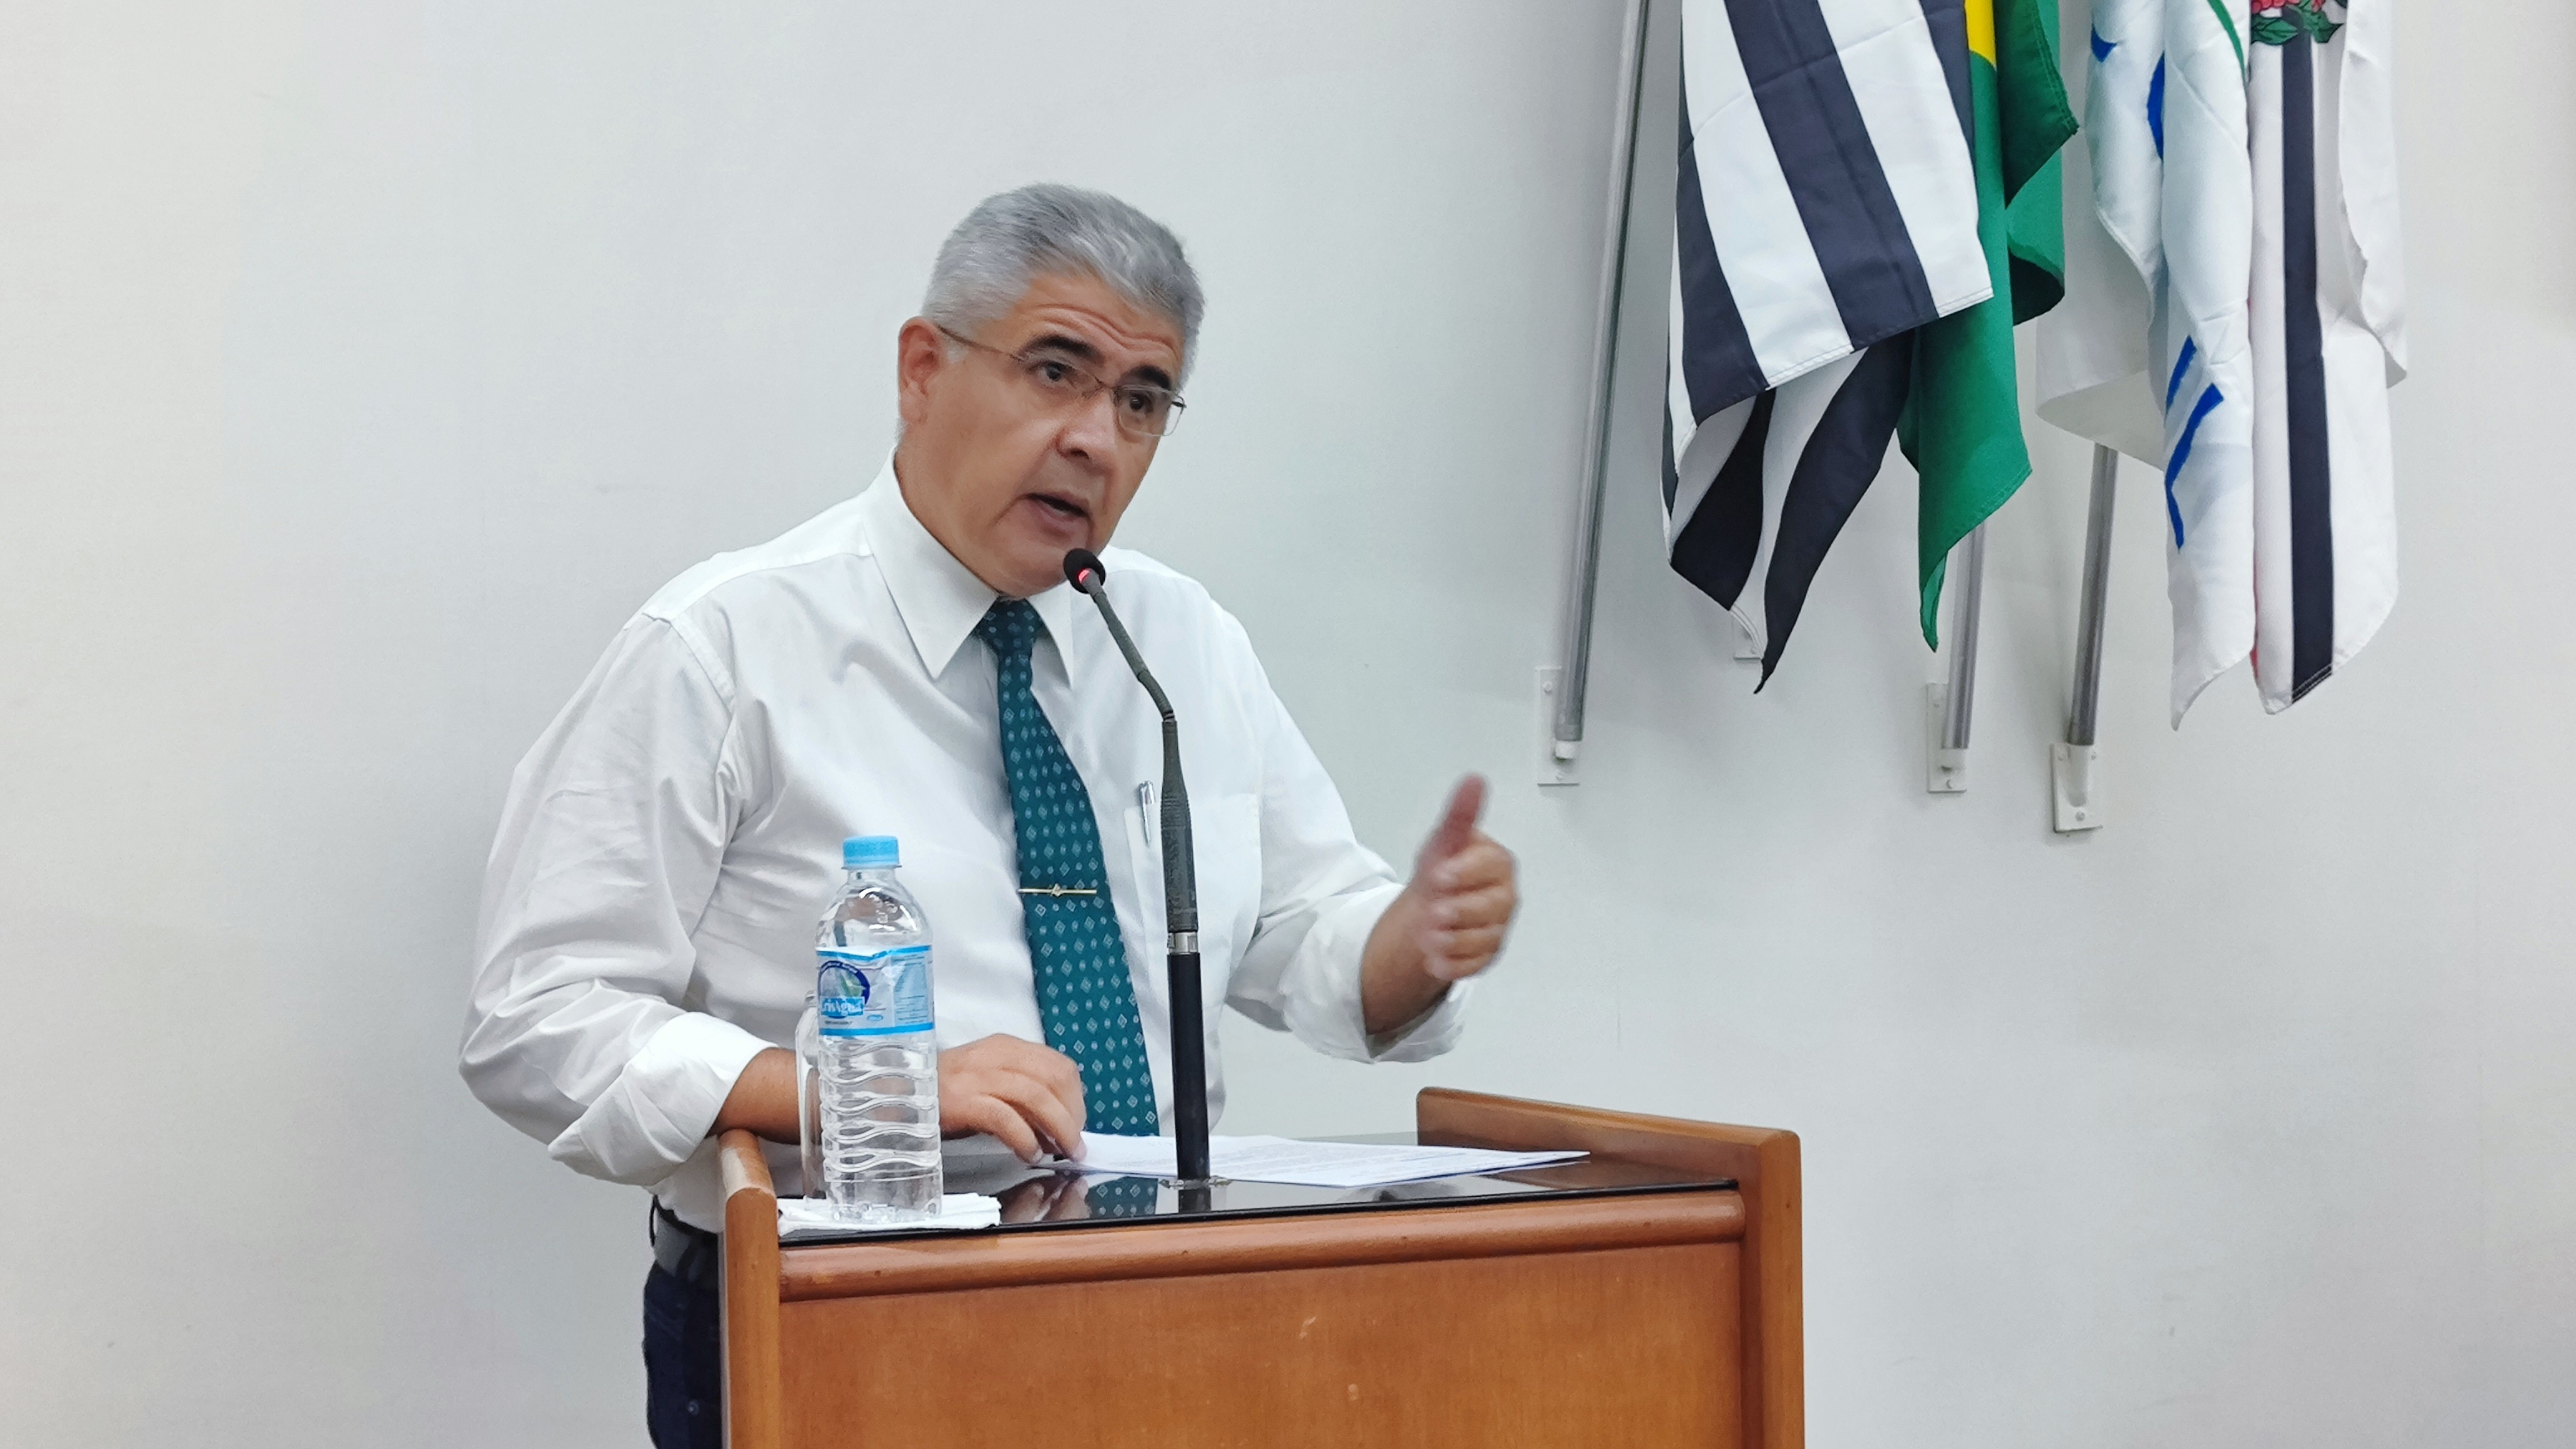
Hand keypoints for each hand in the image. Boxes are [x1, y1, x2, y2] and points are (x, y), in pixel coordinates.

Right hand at [938, 1033, 1085, 1161]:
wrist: (891, 1099)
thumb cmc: (940, 1096)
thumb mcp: (984, 1083)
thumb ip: (1018, 1094)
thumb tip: (1056, 1124)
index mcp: (1003, 1047)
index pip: (1057, 1065)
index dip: (1075, 1098)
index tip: (1077, 1124)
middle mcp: (993, 1055)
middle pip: (1053, 1078)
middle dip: (1072, 1115)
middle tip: (1074, 1144)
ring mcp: (976, 1076)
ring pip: (1036, 1096)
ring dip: (1058, 1129)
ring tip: (1062, 1152)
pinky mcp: (962, 1101)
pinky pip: (1006, 1118)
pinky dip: (1025, 1139)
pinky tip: (1029, 1154)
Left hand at [1360, 774, 1518, 1033]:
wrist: (1433, 905)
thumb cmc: (1443, 869)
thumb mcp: (1443, 842)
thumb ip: (1459, 816)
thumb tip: (1474, 779)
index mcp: (1497, 863)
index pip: (1492, 866)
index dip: (1466, 873)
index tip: (1440, 876)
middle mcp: (1504, 894)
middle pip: (1492, 907)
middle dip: (1459, 911)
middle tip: (1432, 912)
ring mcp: (1499, 926)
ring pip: (1484, 938)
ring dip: (1452, 940)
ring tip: (1427, 937)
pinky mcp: (1490, 952)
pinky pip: (1478, 964)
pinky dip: (1454, 965)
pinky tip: (1434, 959)